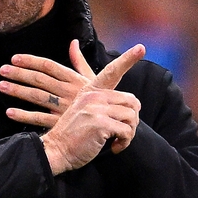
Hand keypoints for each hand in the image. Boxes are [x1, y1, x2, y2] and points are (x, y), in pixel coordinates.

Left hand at [0, 39, 93, 127]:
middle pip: (40, 79)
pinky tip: (10, 112)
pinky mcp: (61, 122)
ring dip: (18, 91)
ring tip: (2, 86)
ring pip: (37, 97)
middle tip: (2, 70)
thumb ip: (79, 61)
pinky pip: (40, 119)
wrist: (112, 122)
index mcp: (74, 78)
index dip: (31, 61)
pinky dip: (24, 116)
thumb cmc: (101, 98)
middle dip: (20, 74)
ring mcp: (63, 107)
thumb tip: (73, 42)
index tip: (15, 59)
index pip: (49, 66)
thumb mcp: (92, 78)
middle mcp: (67, 91)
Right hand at [37, 44, 144, 174]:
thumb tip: (100, 83)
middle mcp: (93, 95)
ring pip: (132, 117)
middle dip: (132, 121)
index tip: (141, 47)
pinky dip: (124, 142)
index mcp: (90, 90)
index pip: (111, 71)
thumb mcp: (80, 108)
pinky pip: (126, 131)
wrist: (56, 150)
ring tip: (116, 141)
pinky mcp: (100, 123)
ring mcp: (96, 108)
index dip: (128, 59)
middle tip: (122, 133)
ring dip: (128, 134)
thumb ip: (93, 98)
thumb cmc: (72, 133)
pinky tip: (113, 147)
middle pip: (132, 101)